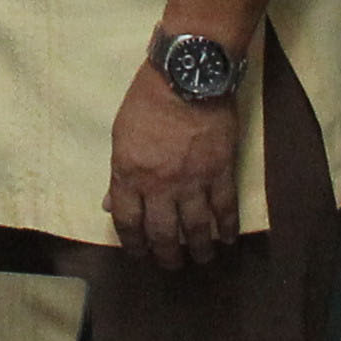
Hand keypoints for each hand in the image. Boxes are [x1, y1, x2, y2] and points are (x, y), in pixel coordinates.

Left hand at [107, 60, 241, 266]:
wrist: (187, 76)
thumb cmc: (147, 100)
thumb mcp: (120, 134)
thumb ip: (119, 173)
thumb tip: (111, 203)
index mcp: (129, 174)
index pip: (127, 221)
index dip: (133, 243)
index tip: (138, 253)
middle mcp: (160, 185)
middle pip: (162, 232)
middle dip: (166, 255)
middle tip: (171, 265)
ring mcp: (193, 181)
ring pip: (196, 228)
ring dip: (199, 249)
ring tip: (201, 260)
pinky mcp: (221, 172)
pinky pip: (225, 208)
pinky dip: (228, 227)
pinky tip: (228, 239)